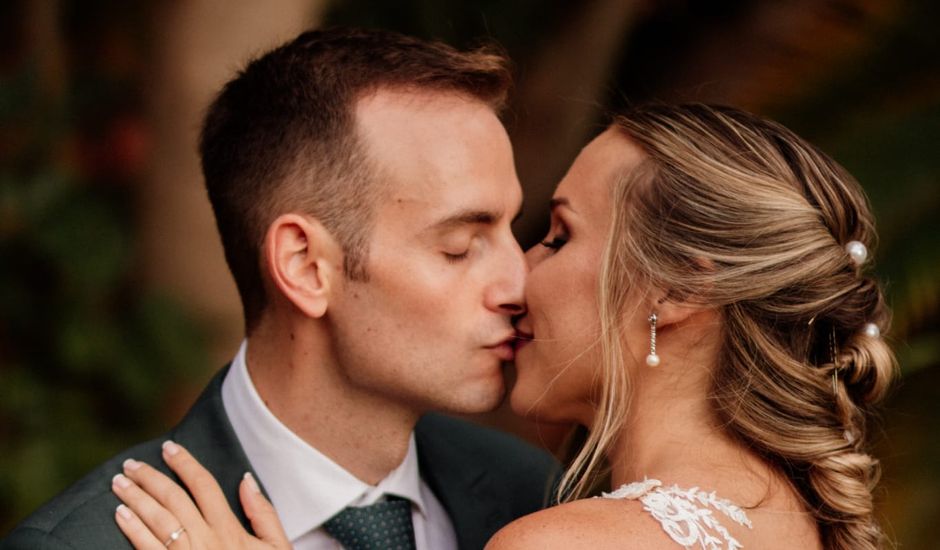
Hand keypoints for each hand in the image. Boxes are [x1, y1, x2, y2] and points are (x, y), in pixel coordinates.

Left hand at [112, 440, 290, 549]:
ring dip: (135, 498)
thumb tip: (246, 479)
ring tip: (119, 483)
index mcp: (230, 530)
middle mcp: (206, 540)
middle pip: (174, 499)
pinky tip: (120, 514)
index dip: (185, 464)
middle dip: (150, 478)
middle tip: (131, 464)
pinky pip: (146, 548)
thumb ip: (264, 513)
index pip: (204, 486)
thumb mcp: (277, 547)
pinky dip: (132, 528)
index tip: (169, 448)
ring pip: (157, 519)